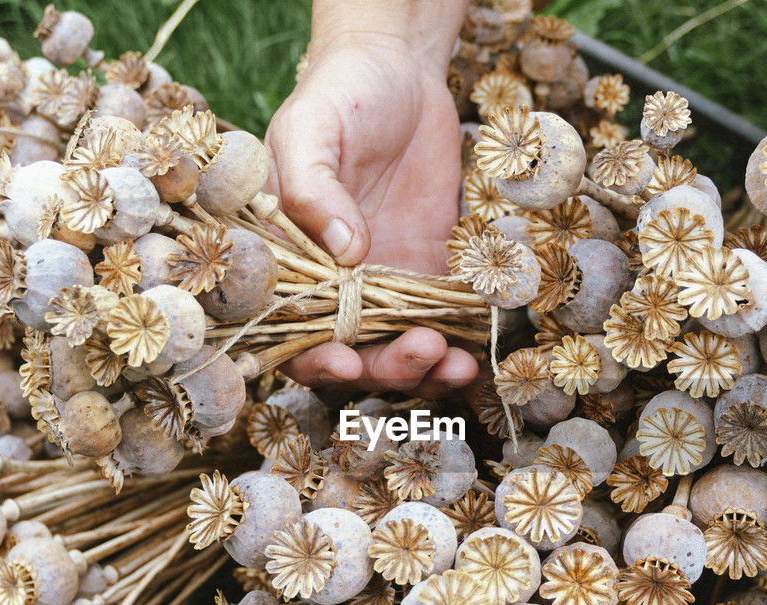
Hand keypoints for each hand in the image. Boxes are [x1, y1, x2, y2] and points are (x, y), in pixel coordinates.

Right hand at [265, 28, 476, 397]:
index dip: (313, 360)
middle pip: (353, 353)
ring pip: (400, 349)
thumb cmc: (341, 94)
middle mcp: (334, 284)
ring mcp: (386, 283)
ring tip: (458, 366)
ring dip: (427, 370)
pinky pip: (444, 322)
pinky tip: (477, 352)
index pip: (290, 330)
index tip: (346, 363)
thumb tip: (345, 250)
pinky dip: (459, 345)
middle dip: (387, 367)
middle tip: (424, 351)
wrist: (401, 72)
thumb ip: (312, 187)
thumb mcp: (312, 129)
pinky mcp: (431, 272)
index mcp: (288, 259)